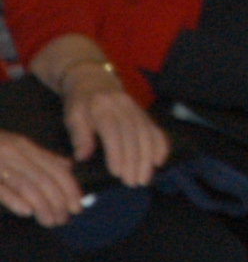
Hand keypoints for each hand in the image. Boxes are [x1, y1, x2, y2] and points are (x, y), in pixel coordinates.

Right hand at [0, 130, 83, 226]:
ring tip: (51, 221)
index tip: (78, 205)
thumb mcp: (15, 146)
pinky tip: (27, 212)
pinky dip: (14, 199)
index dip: (69, 187)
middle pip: (44, 178)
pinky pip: (0, 187)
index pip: (55, 167)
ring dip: (42, 205)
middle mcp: (14, 152)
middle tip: (64, 219)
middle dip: (58, 200)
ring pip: (26, 184)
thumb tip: (67, 166)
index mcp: (24, 146)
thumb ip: (40, 157)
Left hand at [62, 72, 167, 187]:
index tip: (116, 173)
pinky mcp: (143, 112)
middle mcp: (123, 105)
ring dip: (148, 157)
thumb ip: (79, 135)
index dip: (117, 152)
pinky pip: (155, 128)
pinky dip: (160, 145)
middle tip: (133, 182)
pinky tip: (159, 160)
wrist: (93, 78)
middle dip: (135, 160)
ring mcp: (136, 108)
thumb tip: (82, 157)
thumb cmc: (80, 102)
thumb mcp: (72, 116)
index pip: (112, 130)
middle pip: (133, 134)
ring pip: (146, 133)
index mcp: (101, 106)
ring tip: (144, 178)